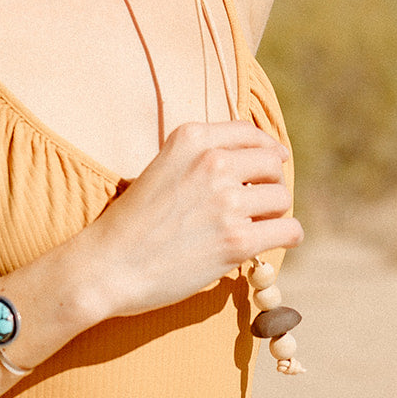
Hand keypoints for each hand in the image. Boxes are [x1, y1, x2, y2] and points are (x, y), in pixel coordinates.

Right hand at [79, 119, 300, 317]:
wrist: (107, 265)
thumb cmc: (132, 222)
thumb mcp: (162, 166)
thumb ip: (200, 157)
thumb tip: (253, 162)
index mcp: (191, 138)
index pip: (249, 132)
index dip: (267, 148)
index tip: (274, 161)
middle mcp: (211, 162)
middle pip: (271, 163)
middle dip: (270, 183)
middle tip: (260, 204)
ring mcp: (226, 201)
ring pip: (281, 198)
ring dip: (275, 213)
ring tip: (258, 226)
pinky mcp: (236, 240)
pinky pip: (289, 230)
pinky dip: (286, 237)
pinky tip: (273, 242)